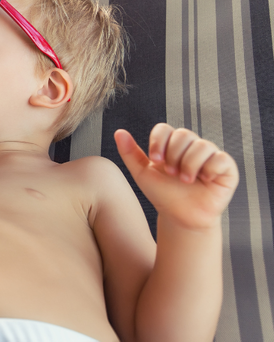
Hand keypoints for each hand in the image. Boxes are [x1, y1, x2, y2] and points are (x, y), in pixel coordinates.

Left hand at [115, 124, 238, 229]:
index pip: (164, 128)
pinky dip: (210, 169)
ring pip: (203, 145)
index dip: (158, 142)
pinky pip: (222, 158)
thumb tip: (119, 132)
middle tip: (172, 174)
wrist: (180, 216)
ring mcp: (210, 156)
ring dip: (190, 164)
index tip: (154, 160)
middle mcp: (191, 146)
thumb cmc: (162, 194)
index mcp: (171, 145)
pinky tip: (204, 180)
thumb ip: (130, 153)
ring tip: (185, 180)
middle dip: (174, 155)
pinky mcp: (226, 168)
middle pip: (183, 134)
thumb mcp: (142, 174)